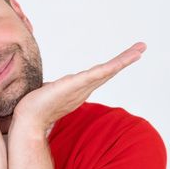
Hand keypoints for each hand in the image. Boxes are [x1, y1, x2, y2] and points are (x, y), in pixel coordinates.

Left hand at [10, 42, 146, 133]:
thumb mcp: (47, 93)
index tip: (126, 58)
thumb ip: (52, 88)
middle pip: (109, 72)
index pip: (99, 75)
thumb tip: (46, 86)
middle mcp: (84, 90)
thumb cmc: (34, 109)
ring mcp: (81, 88)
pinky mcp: (76, 86)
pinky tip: (122, 60)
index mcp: (79, 90)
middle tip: (141, 48)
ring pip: (107, 71)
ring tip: (139, 49)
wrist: (28, 120)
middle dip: (125, 59)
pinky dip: (112, 67)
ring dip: (124, 60)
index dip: (113, 67)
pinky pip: (98, 74)